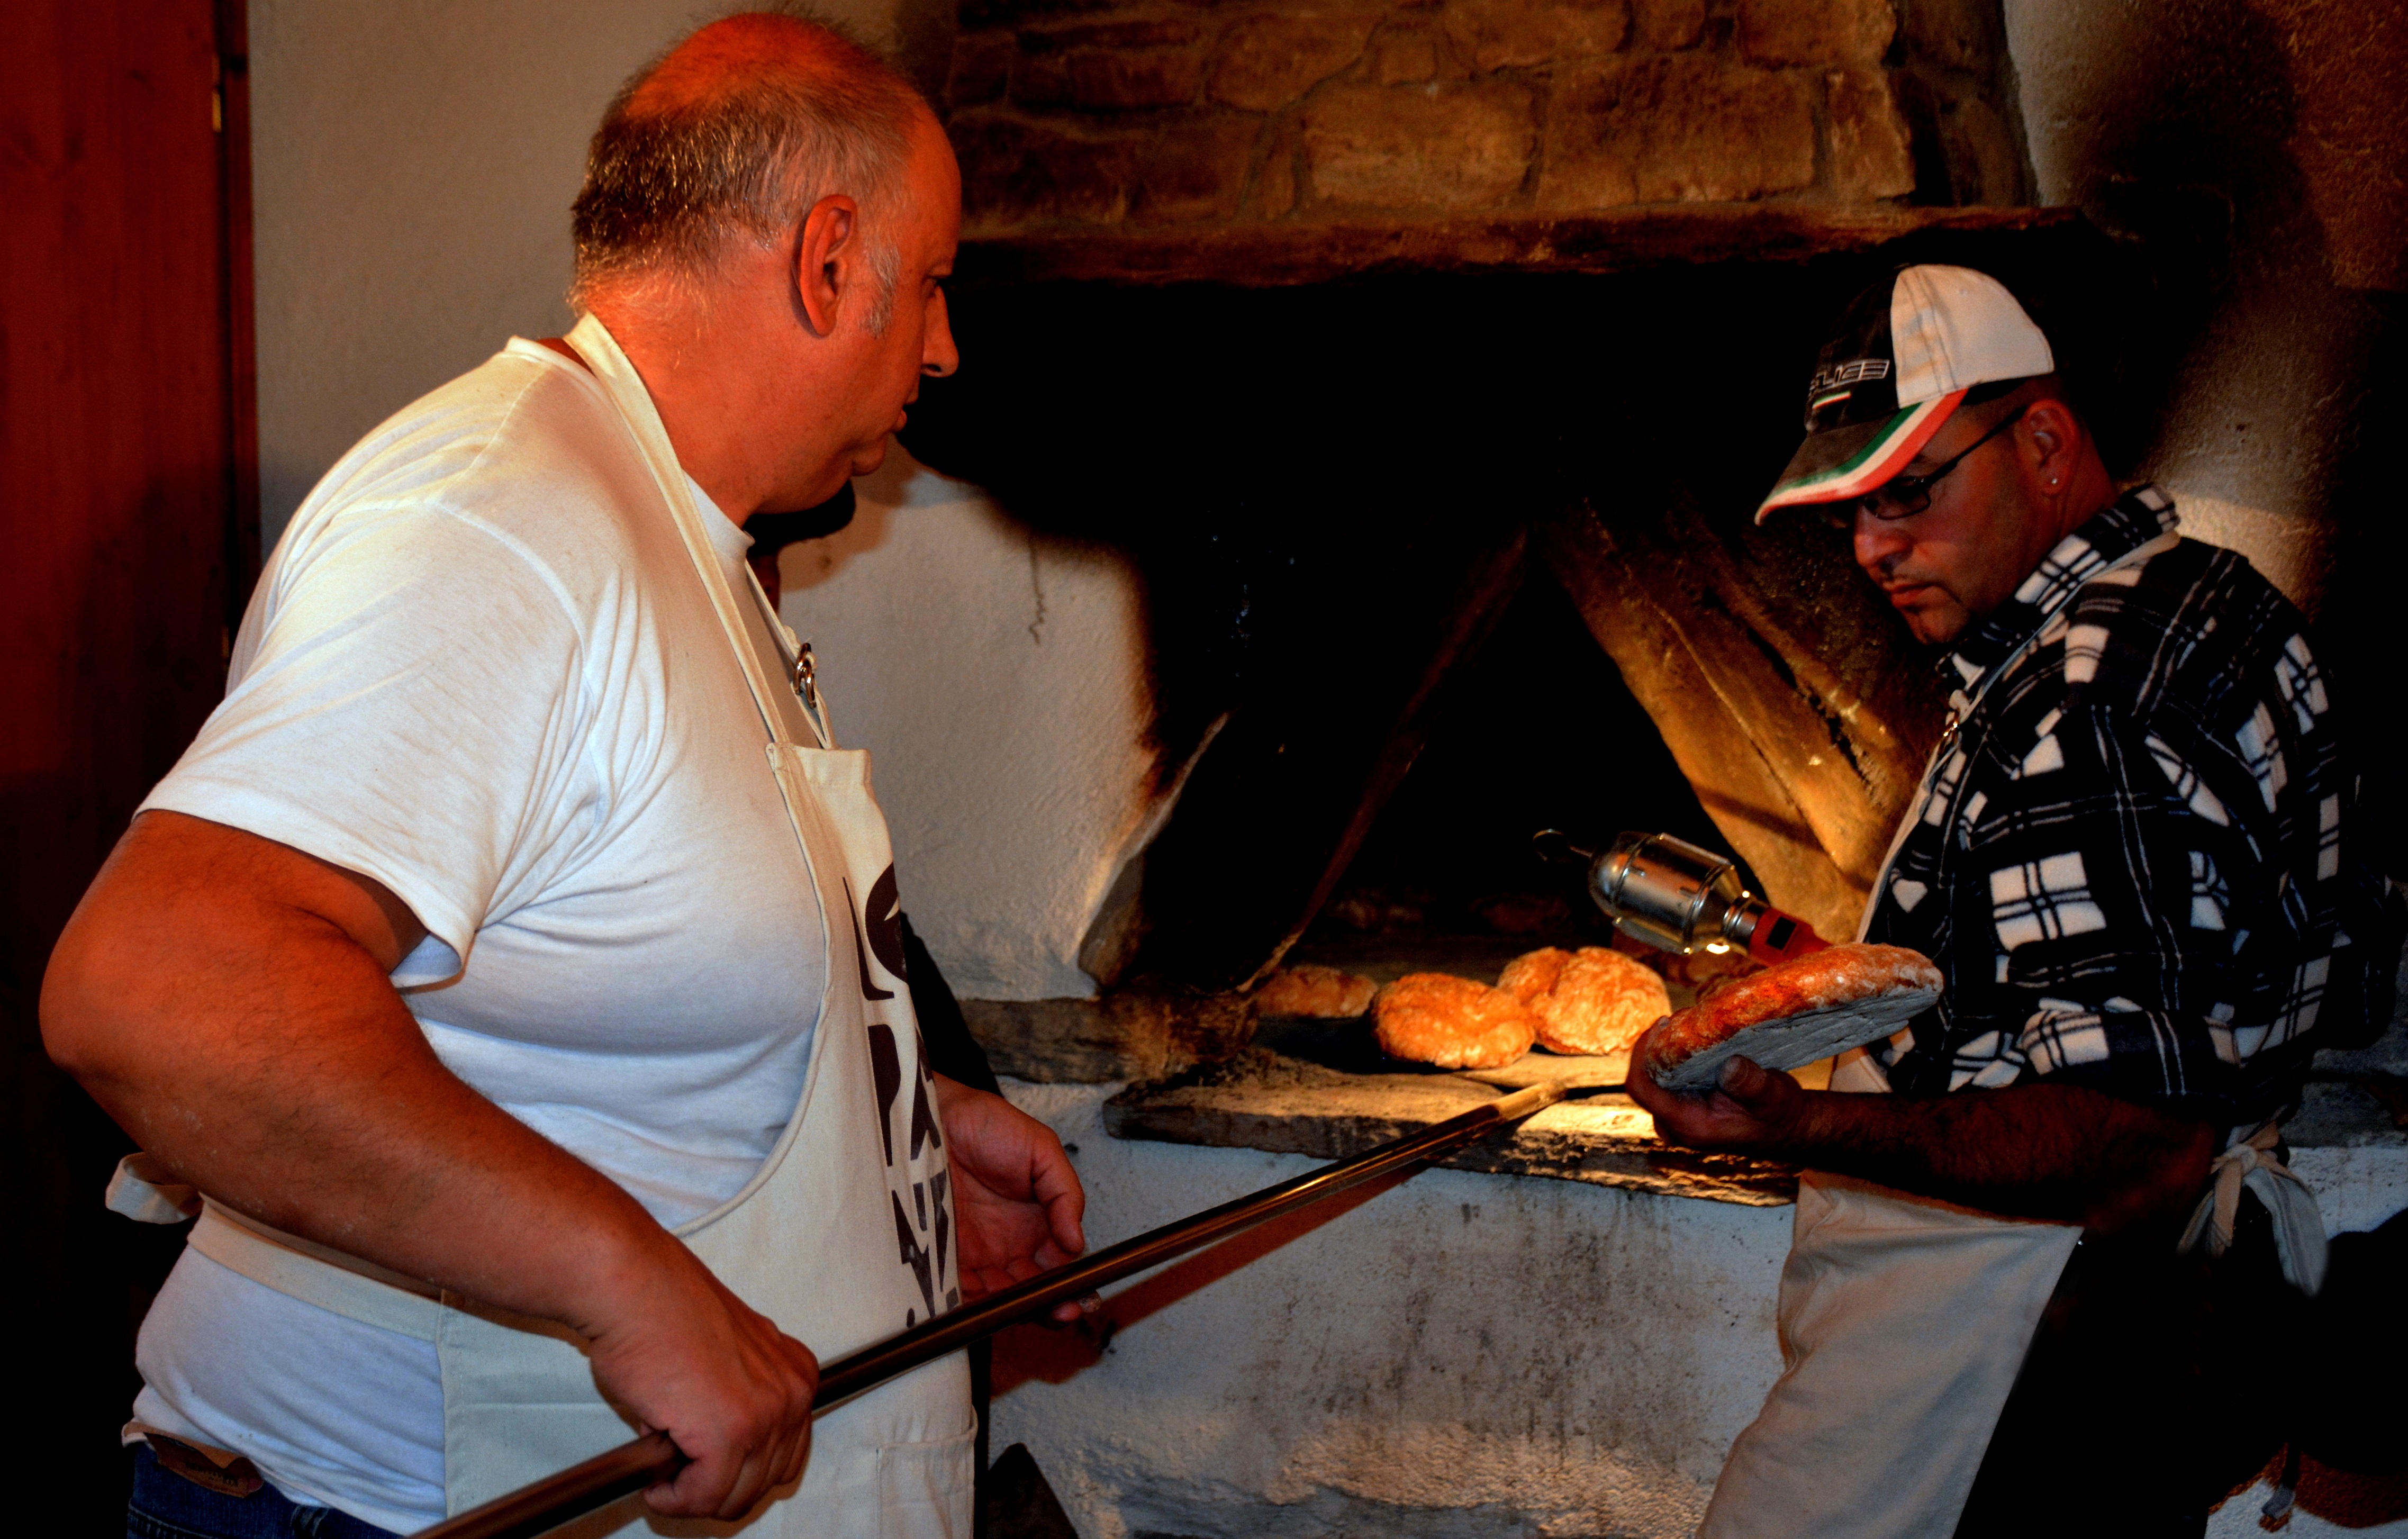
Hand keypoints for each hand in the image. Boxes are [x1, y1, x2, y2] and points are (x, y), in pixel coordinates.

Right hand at [577, 1238, 819, 1519]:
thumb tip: (714, 1449)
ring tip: (665, 1474)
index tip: (705, 1468)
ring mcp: (766, 1414)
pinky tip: (656, 1483)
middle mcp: (791, 1392)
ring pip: (736, 1495)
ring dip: (695, 1495)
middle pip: (765, 1481)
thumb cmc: (662, 1312)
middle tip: (679, 1475)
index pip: (784, 1455)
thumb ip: (735, 1401)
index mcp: (795, 1372)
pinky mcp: (731, 1433)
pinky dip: (675, 1499)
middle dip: (718, 1488)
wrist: (633, 1288)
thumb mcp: (724, 1359)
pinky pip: (705, 1496)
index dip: (739, 1471)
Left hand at [932, 1077, 1087, 1320]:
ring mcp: (975, 1254)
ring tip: (1030, 1310)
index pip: (1059, 1264)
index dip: (1071, 1283)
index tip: (1081, 1295)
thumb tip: (1078, 1240)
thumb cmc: (985, 1125)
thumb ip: (1065, 1193)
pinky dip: (975, 1304)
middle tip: (1063, 1311)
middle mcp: (1007, 1244)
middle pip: (1032, 1288)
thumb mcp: (1041, 1150)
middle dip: (1051, 1305)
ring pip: (1000, 1296)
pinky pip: (961, 1291)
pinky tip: (989, 1308)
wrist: (931, 1116)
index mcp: (1036, 1222)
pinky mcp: (943, 1257)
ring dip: (1017, 1309)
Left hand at [1625, 1026, 1801, 1150]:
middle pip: (1645, 1077)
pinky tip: (1694, 1035)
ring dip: (1667, 1046)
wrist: (1787, 1127)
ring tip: (1691, 1021)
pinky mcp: (1683, 1103)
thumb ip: (1751, 1084)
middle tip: (1683, 1017)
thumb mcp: (1773, 1096)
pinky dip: (1675, 1053)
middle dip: (1658, 1043)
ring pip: (1654, 1074)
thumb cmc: (1780, 1114)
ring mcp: (1676, 1114)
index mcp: (1688, 1125)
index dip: (1641, 1053)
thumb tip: (1728, 1065)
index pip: (1642, 1089)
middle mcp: (1674, 1123)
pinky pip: (1666, 1074)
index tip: (1661, 1024)